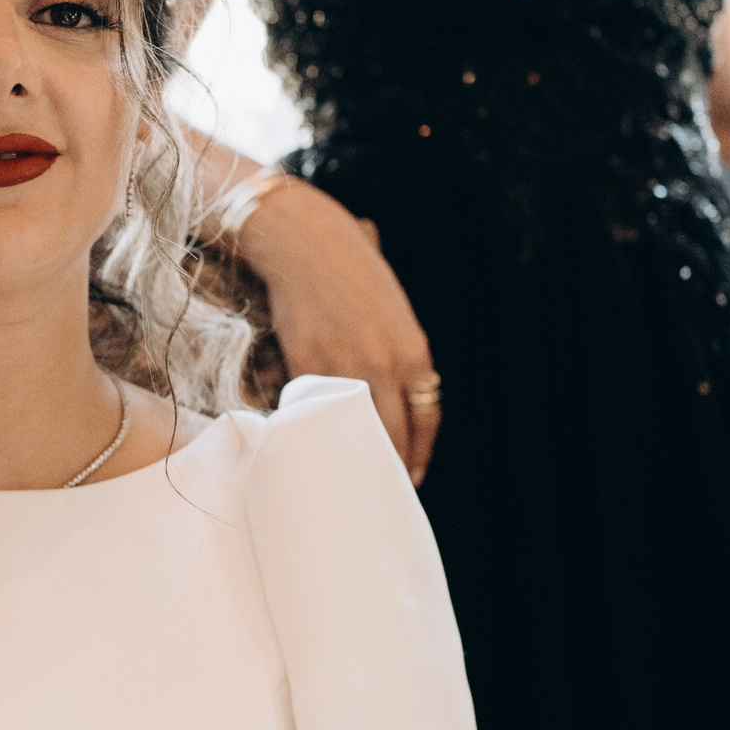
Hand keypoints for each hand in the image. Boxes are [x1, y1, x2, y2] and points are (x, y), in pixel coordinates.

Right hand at [236, 178, 441, 483]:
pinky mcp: (304, 365)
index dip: (420, 453)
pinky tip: (315, 446)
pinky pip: (314, 412)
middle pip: (394, 433)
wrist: (304, 242)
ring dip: (355, 457)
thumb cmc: (352, 270)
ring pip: (356, 430)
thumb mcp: (393, 312)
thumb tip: (396, 395)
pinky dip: (316, 431)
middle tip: (385, 487)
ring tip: (352, 477)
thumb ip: (399, 353)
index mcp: (412, 350)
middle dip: (392, 465)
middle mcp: (383, 365)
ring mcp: (342, 367)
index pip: (425, 418)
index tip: (413, 475)